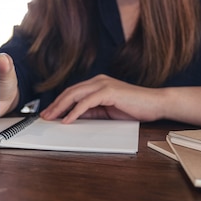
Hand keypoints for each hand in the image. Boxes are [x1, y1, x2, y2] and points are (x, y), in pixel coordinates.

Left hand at [40, 74, 163, 123]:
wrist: (156, 104)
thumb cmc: (135, 107)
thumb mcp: (108, 111)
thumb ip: (92, 112)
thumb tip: (74, 117)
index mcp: (98, 84)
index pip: (73, 92)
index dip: (59, 103)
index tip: (49, 113)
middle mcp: (99, 81)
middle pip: (70, 92)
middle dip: (55, 104)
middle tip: (45, 116)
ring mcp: (103, 84)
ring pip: (75, 95)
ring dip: (61, 107)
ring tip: (52, 118)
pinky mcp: (109, 91)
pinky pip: (87, 102)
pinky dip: (75, 111)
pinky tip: (68, 120)